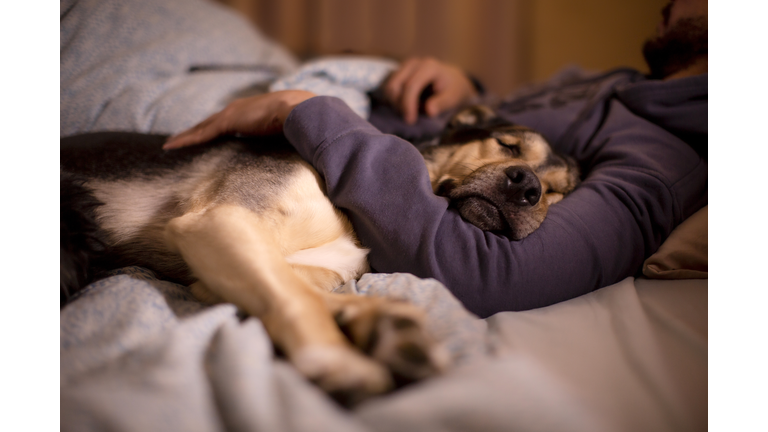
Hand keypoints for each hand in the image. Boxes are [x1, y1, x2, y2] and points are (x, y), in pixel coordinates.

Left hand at [163, 90, 316, 149]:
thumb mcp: (289, 133)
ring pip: (202, 127)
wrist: (301, 111)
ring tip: (171, 144)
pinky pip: (202, 133)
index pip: (229, 122)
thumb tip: (294, 155)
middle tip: (180, 140)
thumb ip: (285, 140)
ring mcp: (232, 114)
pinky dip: (187, 139)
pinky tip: (172, 146)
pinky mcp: (228, 121)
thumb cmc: (301, 123)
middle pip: (211, 123)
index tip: (207, 136)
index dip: (216, 129)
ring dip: (186, 136)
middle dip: (196, 131)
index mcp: (253, 112)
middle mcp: (239, 110)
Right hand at [383, 57, 477, 124]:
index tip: (410, 121)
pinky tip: (406, 107)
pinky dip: (394, 101)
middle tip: (410, 119)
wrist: (453, 80)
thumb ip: (442, 104)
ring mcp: (405, 66)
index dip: (408, 104)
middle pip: (395, 86)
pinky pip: (389, 89)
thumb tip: (429, 111)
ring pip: (389, 88)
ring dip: (395, 104)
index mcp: (428, 67)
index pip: (411, 86)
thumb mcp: (453, 98)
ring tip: (409, 112)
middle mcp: (414, 63)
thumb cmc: (454, 90)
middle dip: (399, 105)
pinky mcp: (399, 72)